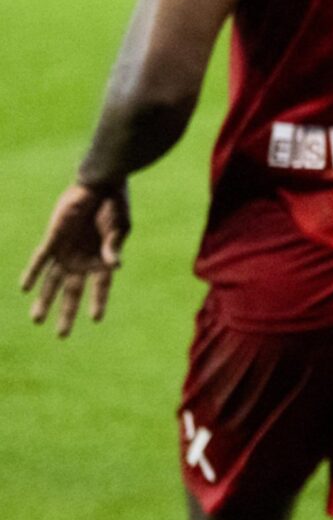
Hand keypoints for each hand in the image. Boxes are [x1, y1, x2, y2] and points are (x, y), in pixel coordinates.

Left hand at [20, 181, 128, 338]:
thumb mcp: (120, 227)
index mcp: (103, 259)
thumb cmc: (116, 205)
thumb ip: (115, 247)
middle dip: (66, 312)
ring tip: (37, 319)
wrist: (99, 183)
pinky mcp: (53, 238)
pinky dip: (33, 274)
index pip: (100, 287)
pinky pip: (40, 259)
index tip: (96, 320)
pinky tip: (25, 288)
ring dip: (45, 300)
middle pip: (72, 292)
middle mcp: (82, 260)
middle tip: (60, 335)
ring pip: (52, 281)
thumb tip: (115, 266)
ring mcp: (66, 251)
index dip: (98, 303)